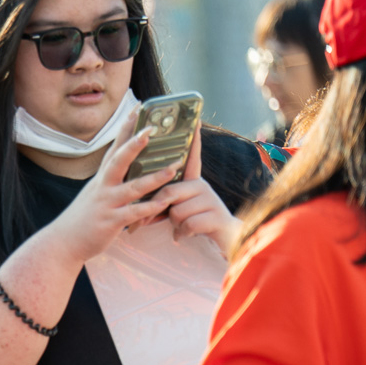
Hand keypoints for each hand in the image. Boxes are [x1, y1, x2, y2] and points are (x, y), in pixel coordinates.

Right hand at [43, 119, 181, 264]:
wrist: (62, 242)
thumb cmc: (82, 218)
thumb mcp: (96, 193)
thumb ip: (112, 180)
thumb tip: (129, 167)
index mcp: (101, 178)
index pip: (115, 146)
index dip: (126, 127)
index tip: (138, 107)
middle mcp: (103, 187)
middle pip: (119, 160)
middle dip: (134, 144)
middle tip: (151, 129)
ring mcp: (106, 204)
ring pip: (132, 187)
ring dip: (153, 177)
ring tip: (172, 167)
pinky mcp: (111, 222)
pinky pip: (133, 213)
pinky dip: (149, 208)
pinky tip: (164, 203)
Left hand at [144, 129, 242, 248]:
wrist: (223, 243)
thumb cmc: (191, 225)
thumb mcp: (174, 209)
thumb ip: (161, 200)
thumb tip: (141, 202)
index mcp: (191, 182)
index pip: (190, 159)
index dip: (193, 141)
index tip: (195, 120)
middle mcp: (202, 186)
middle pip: (168, 191)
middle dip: (157, 211)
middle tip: (148, 223)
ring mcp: (211, 200)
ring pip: (177, 211)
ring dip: (174, 225)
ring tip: (182, 228)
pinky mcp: (217, 216)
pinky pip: (188, 223)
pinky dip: (183, 233)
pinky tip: (187, 235)